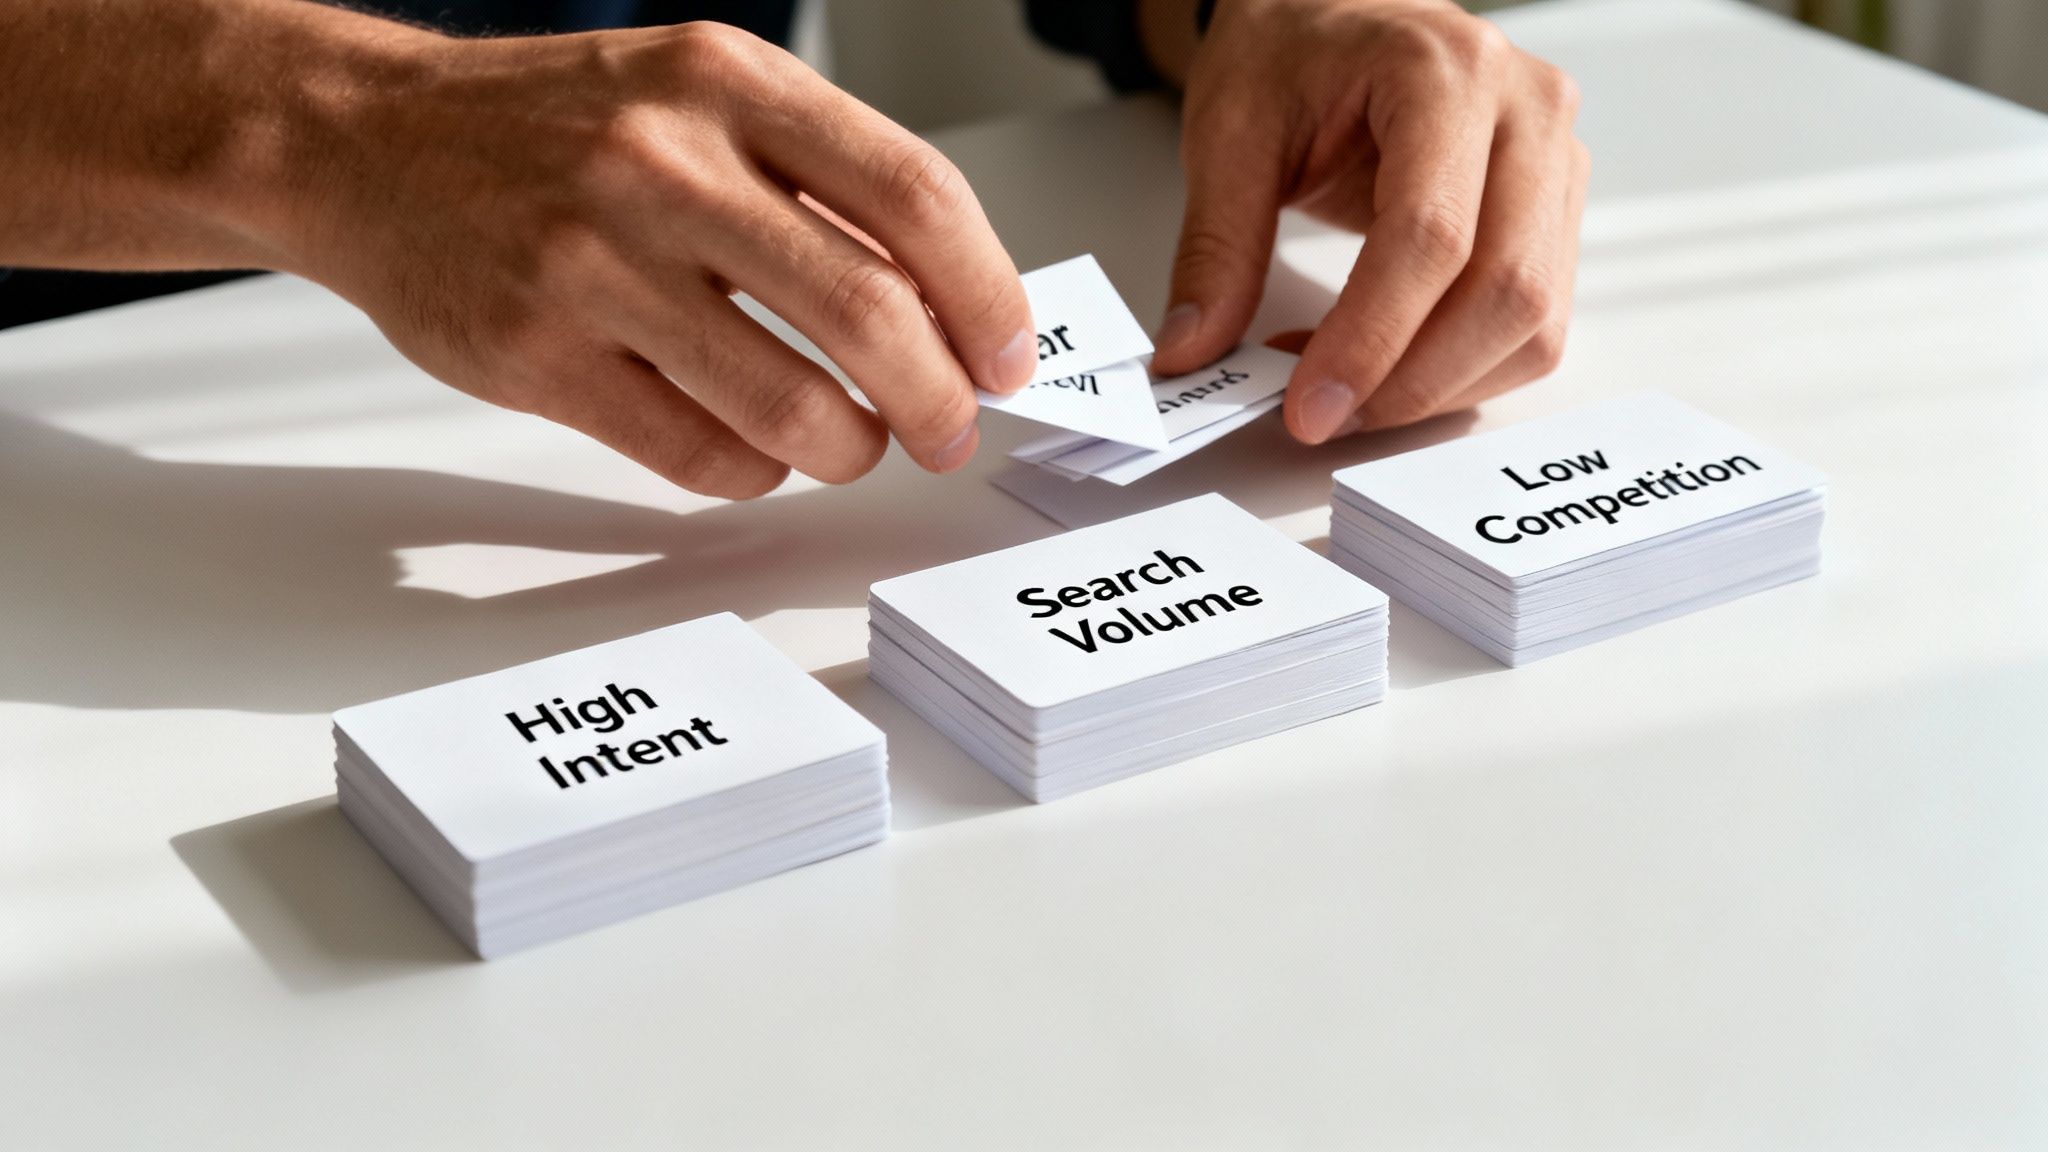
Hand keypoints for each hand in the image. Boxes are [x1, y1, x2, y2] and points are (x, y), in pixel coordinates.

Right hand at [282, 21, 1035, 495]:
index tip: (1005, 355)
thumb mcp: (699, 95)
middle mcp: (664, 164)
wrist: (366, 142)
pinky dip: (753, 472)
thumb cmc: (557, 129)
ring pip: (788, 406)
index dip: (986, 296)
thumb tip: (950, 305)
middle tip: (950, 431)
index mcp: (728, 83)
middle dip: (937, 399)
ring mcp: (592, 264)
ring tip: (850, 445)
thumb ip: (820, 180)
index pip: (914, 197)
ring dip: (850, 449)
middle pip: (868, 315)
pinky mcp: (537, 355)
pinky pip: (698, 454)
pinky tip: (753, 451)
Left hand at [1144, 0, 1589, 441]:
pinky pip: (1535, 324)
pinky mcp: (1555, 212)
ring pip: (1534, 320)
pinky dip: (1462, 371)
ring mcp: (1556, 162)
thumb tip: (1193, 352)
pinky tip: (1386, 366)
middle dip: (1411, 380)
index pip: (1429, 235)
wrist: (1330, 17)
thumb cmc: (1290, 55)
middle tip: (1324, 417)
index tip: (1309, 407)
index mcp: (1446, 72)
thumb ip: (1216, 248)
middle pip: (1504, 287)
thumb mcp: (1229, 134)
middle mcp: (1527, 111)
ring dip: (1440, 386)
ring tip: (1346, 391)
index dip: (1371, 339)